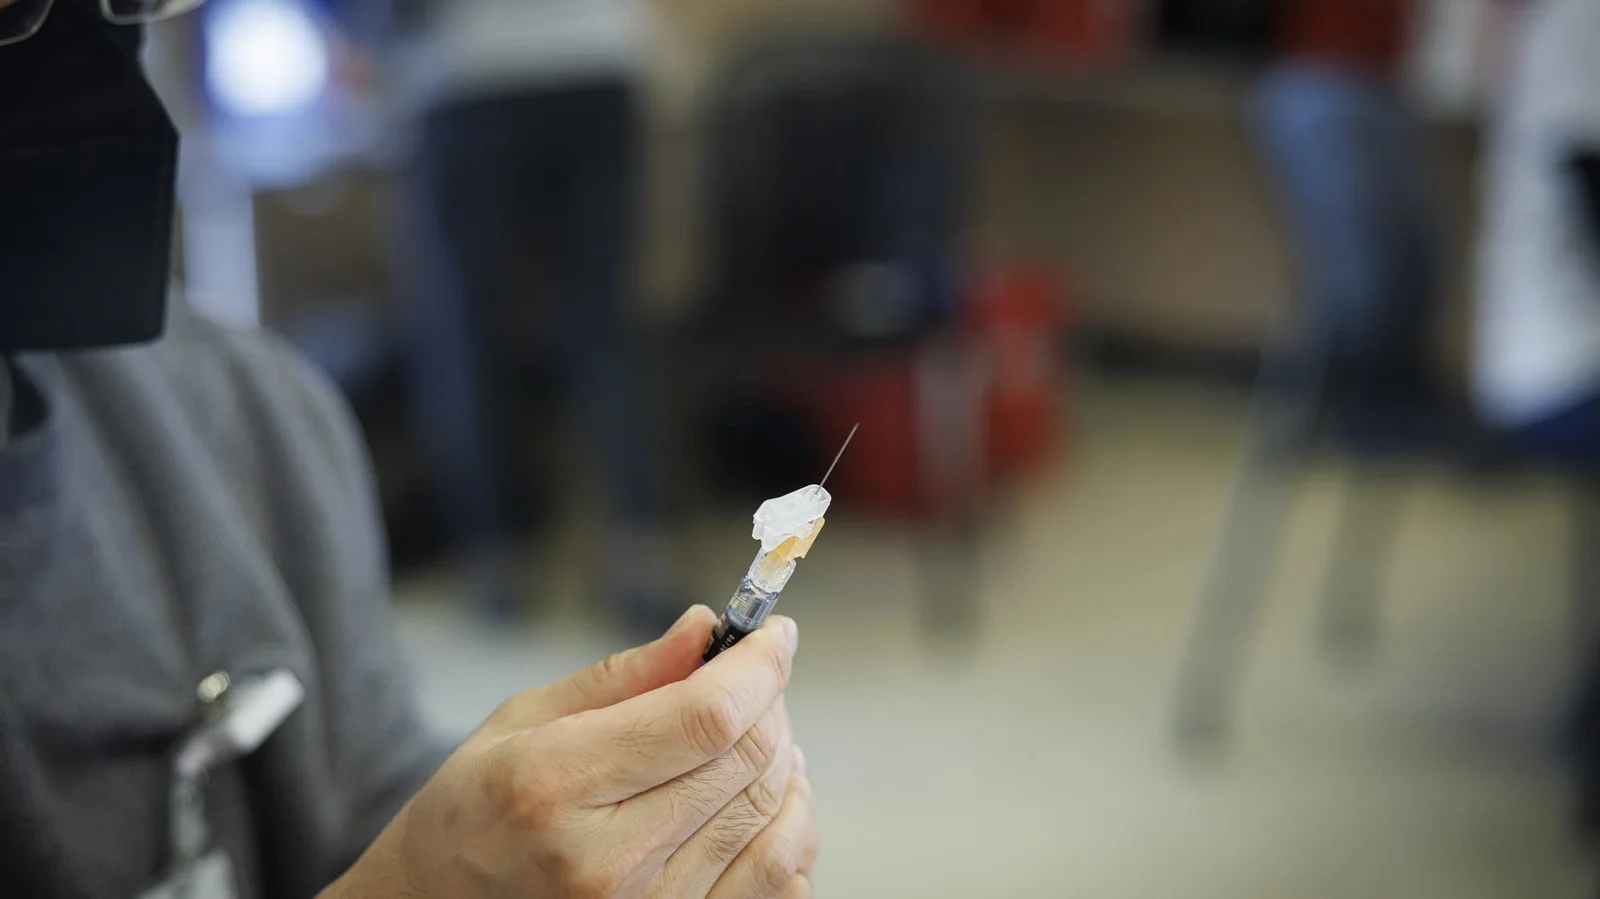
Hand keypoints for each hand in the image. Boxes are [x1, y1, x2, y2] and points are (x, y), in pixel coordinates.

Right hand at [326, 606, 816, 897]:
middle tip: (753, 676)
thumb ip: (624, 676)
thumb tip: (704, 628)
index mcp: (554, 785)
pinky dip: (790, 825)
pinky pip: (778, 880)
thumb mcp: (524, 720)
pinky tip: (763, 794)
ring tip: (756, 731)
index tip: (774, 635)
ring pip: (772, 818)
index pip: (705, 717)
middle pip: (745, 761)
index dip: (757, 668)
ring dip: (781, 759)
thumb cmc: (477, 807)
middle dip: (768, 702)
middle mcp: (604, 862)